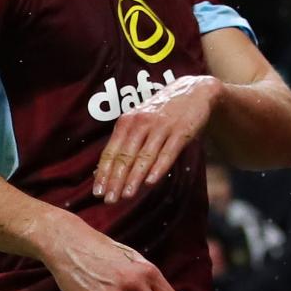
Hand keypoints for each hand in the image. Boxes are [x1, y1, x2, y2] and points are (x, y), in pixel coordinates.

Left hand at [92, 73, 215, 202]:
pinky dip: (158, 168)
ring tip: (126, 196)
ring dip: (134, 178)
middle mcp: (141, 123)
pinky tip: (150, 182)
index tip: (97, 192)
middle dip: (115, 180)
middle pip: (125, 156)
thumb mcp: (139, 121)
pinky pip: (168, 152)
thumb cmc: (162, 112)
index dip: (103, 173)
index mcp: (127, 121)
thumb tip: (103, 170)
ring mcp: (161, 127)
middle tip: (109, 200)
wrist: (194, 91)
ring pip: (144, 157)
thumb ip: (124, 142)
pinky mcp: (181, 131)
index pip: (111, 151)